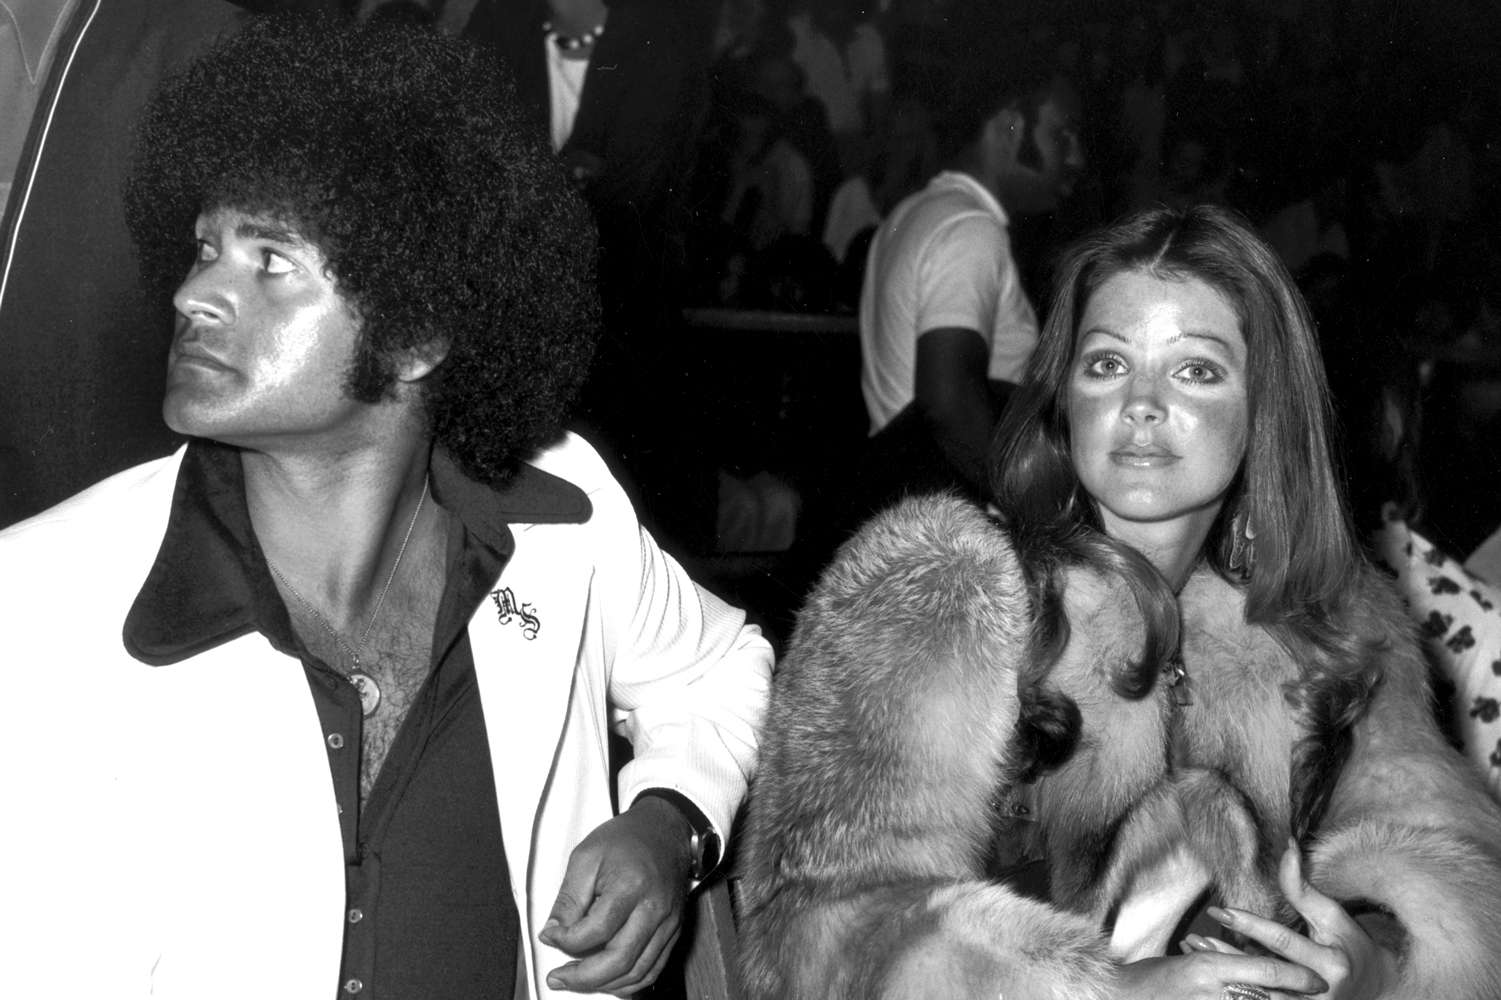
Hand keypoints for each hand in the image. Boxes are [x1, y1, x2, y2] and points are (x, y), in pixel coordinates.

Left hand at [540, 798, 692, 994]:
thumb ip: (569, 898)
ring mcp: (667, 923)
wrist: (665, 831)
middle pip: (619, 960)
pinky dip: (628, 983)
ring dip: (604, 985)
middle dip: (583, 977)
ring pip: (637, 973)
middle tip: (558, 978)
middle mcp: (654, 909)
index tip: (550, 935)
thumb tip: (553, 932)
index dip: (566, 941)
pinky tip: (606, 980)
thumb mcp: (586, 857)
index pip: (595, 931)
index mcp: (630, 886)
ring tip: (577, 981)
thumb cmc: (626, 840)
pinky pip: (652, 970)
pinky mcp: (673, 931)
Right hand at [1116, 949, 1327, 998]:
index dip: (1296, 978)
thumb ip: (1221, 962)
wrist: (1119, 997)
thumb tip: (1253, 963)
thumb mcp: (1189, 963)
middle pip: (1268, 998)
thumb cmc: (1151, 980)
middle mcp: (1211, 991)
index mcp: (1209, 967)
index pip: (1265, 972)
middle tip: (1325, 997)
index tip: (1318, 982)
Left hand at [1187, 840, 1400, 998]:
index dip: (1249, 924)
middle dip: (1227, 955)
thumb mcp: (1332, 915)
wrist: (1377, 990)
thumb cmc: (1350, 945)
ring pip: (1260, 997)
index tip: (1218, 909)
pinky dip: (1237, 994)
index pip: (1282, 941)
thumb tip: (1287, 845)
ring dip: (1226, 979)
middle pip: (1265, 974)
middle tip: (1194, 940)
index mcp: (1330, 964)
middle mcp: (1320, 992)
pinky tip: (1213, 981)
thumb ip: (1302, 887)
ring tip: (1195, 958)